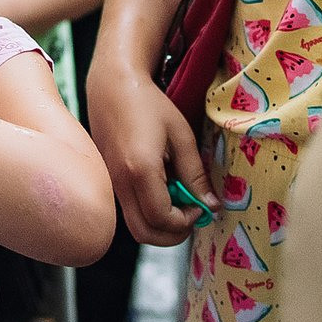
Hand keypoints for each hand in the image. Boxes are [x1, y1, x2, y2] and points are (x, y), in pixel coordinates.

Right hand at [86, 43, 209, 246]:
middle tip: (191, 214)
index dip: (186, 221)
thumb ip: (195, 174)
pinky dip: (148, 212)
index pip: (163, 219)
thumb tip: (212, 206)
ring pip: (135, 226)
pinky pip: (129, 210)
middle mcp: (120, 183)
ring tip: (177, 200)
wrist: (112, 87)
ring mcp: (111, 184)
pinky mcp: (109, 181)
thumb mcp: (181, 136)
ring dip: (160, 224)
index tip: (201, 205)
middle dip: (173, 233)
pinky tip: (161, 188)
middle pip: (145, 234)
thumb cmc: (149, 105)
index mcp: (140, 170)